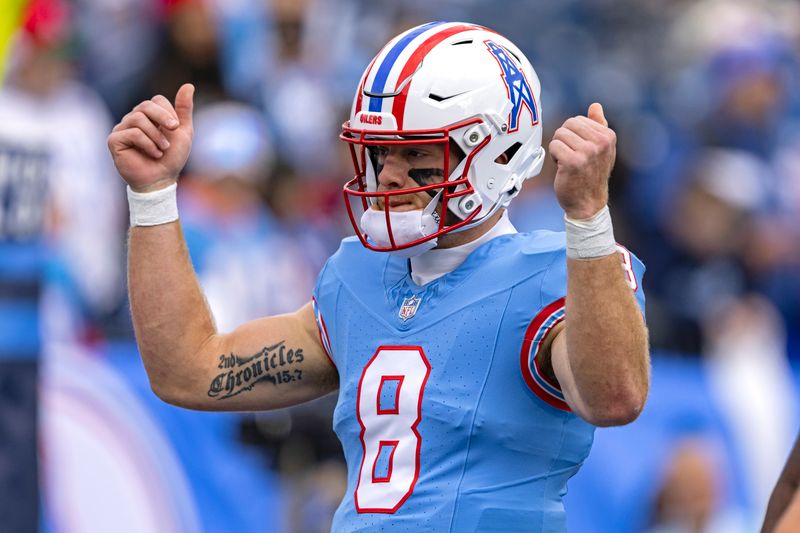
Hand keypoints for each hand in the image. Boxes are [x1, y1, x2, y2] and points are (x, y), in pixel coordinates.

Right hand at [107, 84, 194, 192]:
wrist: (161, 180)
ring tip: (162, 149)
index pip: (157, 100)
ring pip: (138, 118)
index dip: (168, 112)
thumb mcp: (183, 131)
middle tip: (173, 131)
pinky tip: (153, 154)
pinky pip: (131, 133)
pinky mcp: (114, 140)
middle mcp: (134, 118)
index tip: (176, 128)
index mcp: (149, 115)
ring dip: (156, 135)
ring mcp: (122, 128)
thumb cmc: (171, 158)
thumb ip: (184, 109)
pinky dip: (147, 144)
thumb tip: (189, 85)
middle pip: (146, 105)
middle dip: (163, 118)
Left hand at [549, 103, 615, 219]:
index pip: (578, 120)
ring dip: (558, 149)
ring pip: (559, 135)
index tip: (580, 151)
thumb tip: (595, 105)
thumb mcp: (600, 149)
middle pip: (567, 124)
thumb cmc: (591, 175)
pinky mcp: (573, 161)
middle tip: (571, 156)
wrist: (588, 203)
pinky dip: (553, 156)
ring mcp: (587, 152)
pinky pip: (553, 146)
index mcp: (608, 136)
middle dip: (564, 139)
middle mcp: (600, 142)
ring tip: (568, 163)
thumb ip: (598, 126)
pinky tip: (562, 168)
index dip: (573, 136)